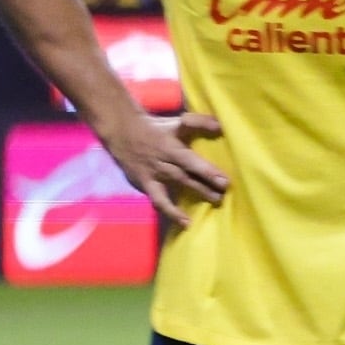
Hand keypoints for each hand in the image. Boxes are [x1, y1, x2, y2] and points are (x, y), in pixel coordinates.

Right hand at [100, 110, 226, 231]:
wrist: (120, 132)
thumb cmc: (155, 128)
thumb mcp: (177, 121)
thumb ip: (199, 122)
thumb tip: (221, 125)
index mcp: (170, 148)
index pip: (190, 161)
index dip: (207, 172)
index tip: (224, 182)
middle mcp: (162, 164)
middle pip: (184, 177)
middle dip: (204, 187)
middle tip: (222, 197)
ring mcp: (152, 176)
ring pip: (174, 188)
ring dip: (195, 196)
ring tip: (211, 206)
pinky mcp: (145, 185)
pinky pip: (158, 201)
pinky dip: (170, 212)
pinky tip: (185, 223)